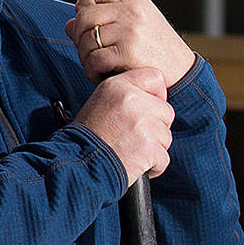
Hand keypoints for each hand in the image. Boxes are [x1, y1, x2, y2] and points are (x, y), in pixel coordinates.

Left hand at [65, 0, 196, 85]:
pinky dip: (91, 71)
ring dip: (85, 57)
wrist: (184, 75)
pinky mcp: (127, 52)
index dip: (83, 2)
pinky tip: (100, 74)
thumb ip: (104, 21)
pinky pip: (94, 59)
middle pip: (84, 16)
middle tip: (87, 50)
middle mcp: (132, 10)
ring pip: (86, 39)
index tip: (86, 20)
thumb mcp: (136, 26)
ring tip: (96, 65)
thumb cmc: (158, 51)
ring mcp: (130, 30)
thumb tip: (69, 25)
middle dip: (79, 36)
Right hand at [73, 67, 172, 186]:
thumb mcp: (99, 103)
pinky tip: (135, 165)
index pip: (155, 78)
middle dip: (156, 128)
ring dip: (153, 148)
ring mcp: (141, 123)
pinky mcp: (148, 146)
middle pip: (166, 111)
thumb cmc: (87, 138)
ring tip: (131, 152)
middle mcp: (131, 99)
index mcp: (117, 85)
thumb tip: (153, 101)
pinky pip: (163, 158)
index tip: (150, 109)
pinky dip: (153, 166)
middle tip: (135, 137)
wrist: (77, 164)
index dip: (157, 95)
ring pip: (166, 136)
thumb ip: (125, 96)